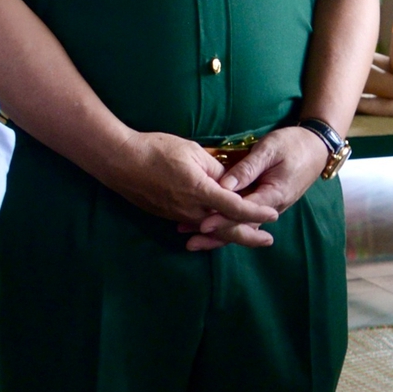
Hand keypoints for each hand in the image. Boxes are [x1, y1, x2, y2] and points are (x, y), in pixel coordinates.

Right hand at [104, 132, 280, 241]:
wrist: (118, 160)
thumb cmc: (156, 150)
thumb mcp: (193, 153)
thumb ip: (216, 171)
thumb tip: (232, 184)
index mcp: (199, 191)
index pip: (235, 207)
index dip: (256, 213)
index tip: (274, 215)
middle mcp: (189, 209)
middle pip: (224, 229)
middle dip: (248, 236)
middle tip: (268, 241)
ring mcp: (177, 214)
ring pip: (210, 230)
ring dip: (231, 234)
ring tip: (250, 236)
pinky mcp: (168, 214)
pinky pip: (195, 225)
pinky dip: (212, 229)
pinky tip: (222, 228)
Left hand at [185, 126, 329, 250]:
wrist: (317, 146)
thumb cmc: (293, 144)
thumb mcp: (270, 149)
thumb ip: (248, 168)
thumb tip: (224, 185)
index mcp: (274, 194)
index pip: (244, 211)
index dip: (222, 219)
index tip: (201, 224)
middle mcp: (274, 206)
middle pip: (242, 225)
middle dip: (216, 234)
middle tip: (190, 242)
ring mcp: (272, 207)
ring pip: (244, 225)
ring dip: (220, 234)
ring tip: (194, 241)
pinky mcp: (268, 204)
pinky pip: (247, 219)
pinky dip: (229, 225)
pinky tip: (212, 229)